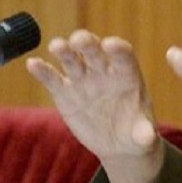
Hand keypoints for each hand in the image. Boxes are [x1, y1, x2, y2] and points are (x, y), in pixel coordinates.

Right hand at [26, 30, 163, 182]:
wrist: (116, 143)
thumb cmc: (135, 132)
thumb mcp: (142, 135)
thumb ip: (144, 133)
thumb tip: (147, 139)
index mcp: (127, 75)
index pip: (124, 56)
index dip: (118, 49)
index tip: (111, 45)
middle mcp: (103, 72)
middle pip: (95, 52)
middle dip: (87, 43)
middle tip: (79, 39)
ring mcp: (83, 80)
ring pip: (72, 60)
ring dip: (64, 51)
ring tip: (56, 46)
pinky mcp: (64, 92)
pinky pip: (52, 79)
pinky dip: (43, 71)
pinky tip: (33, 64)